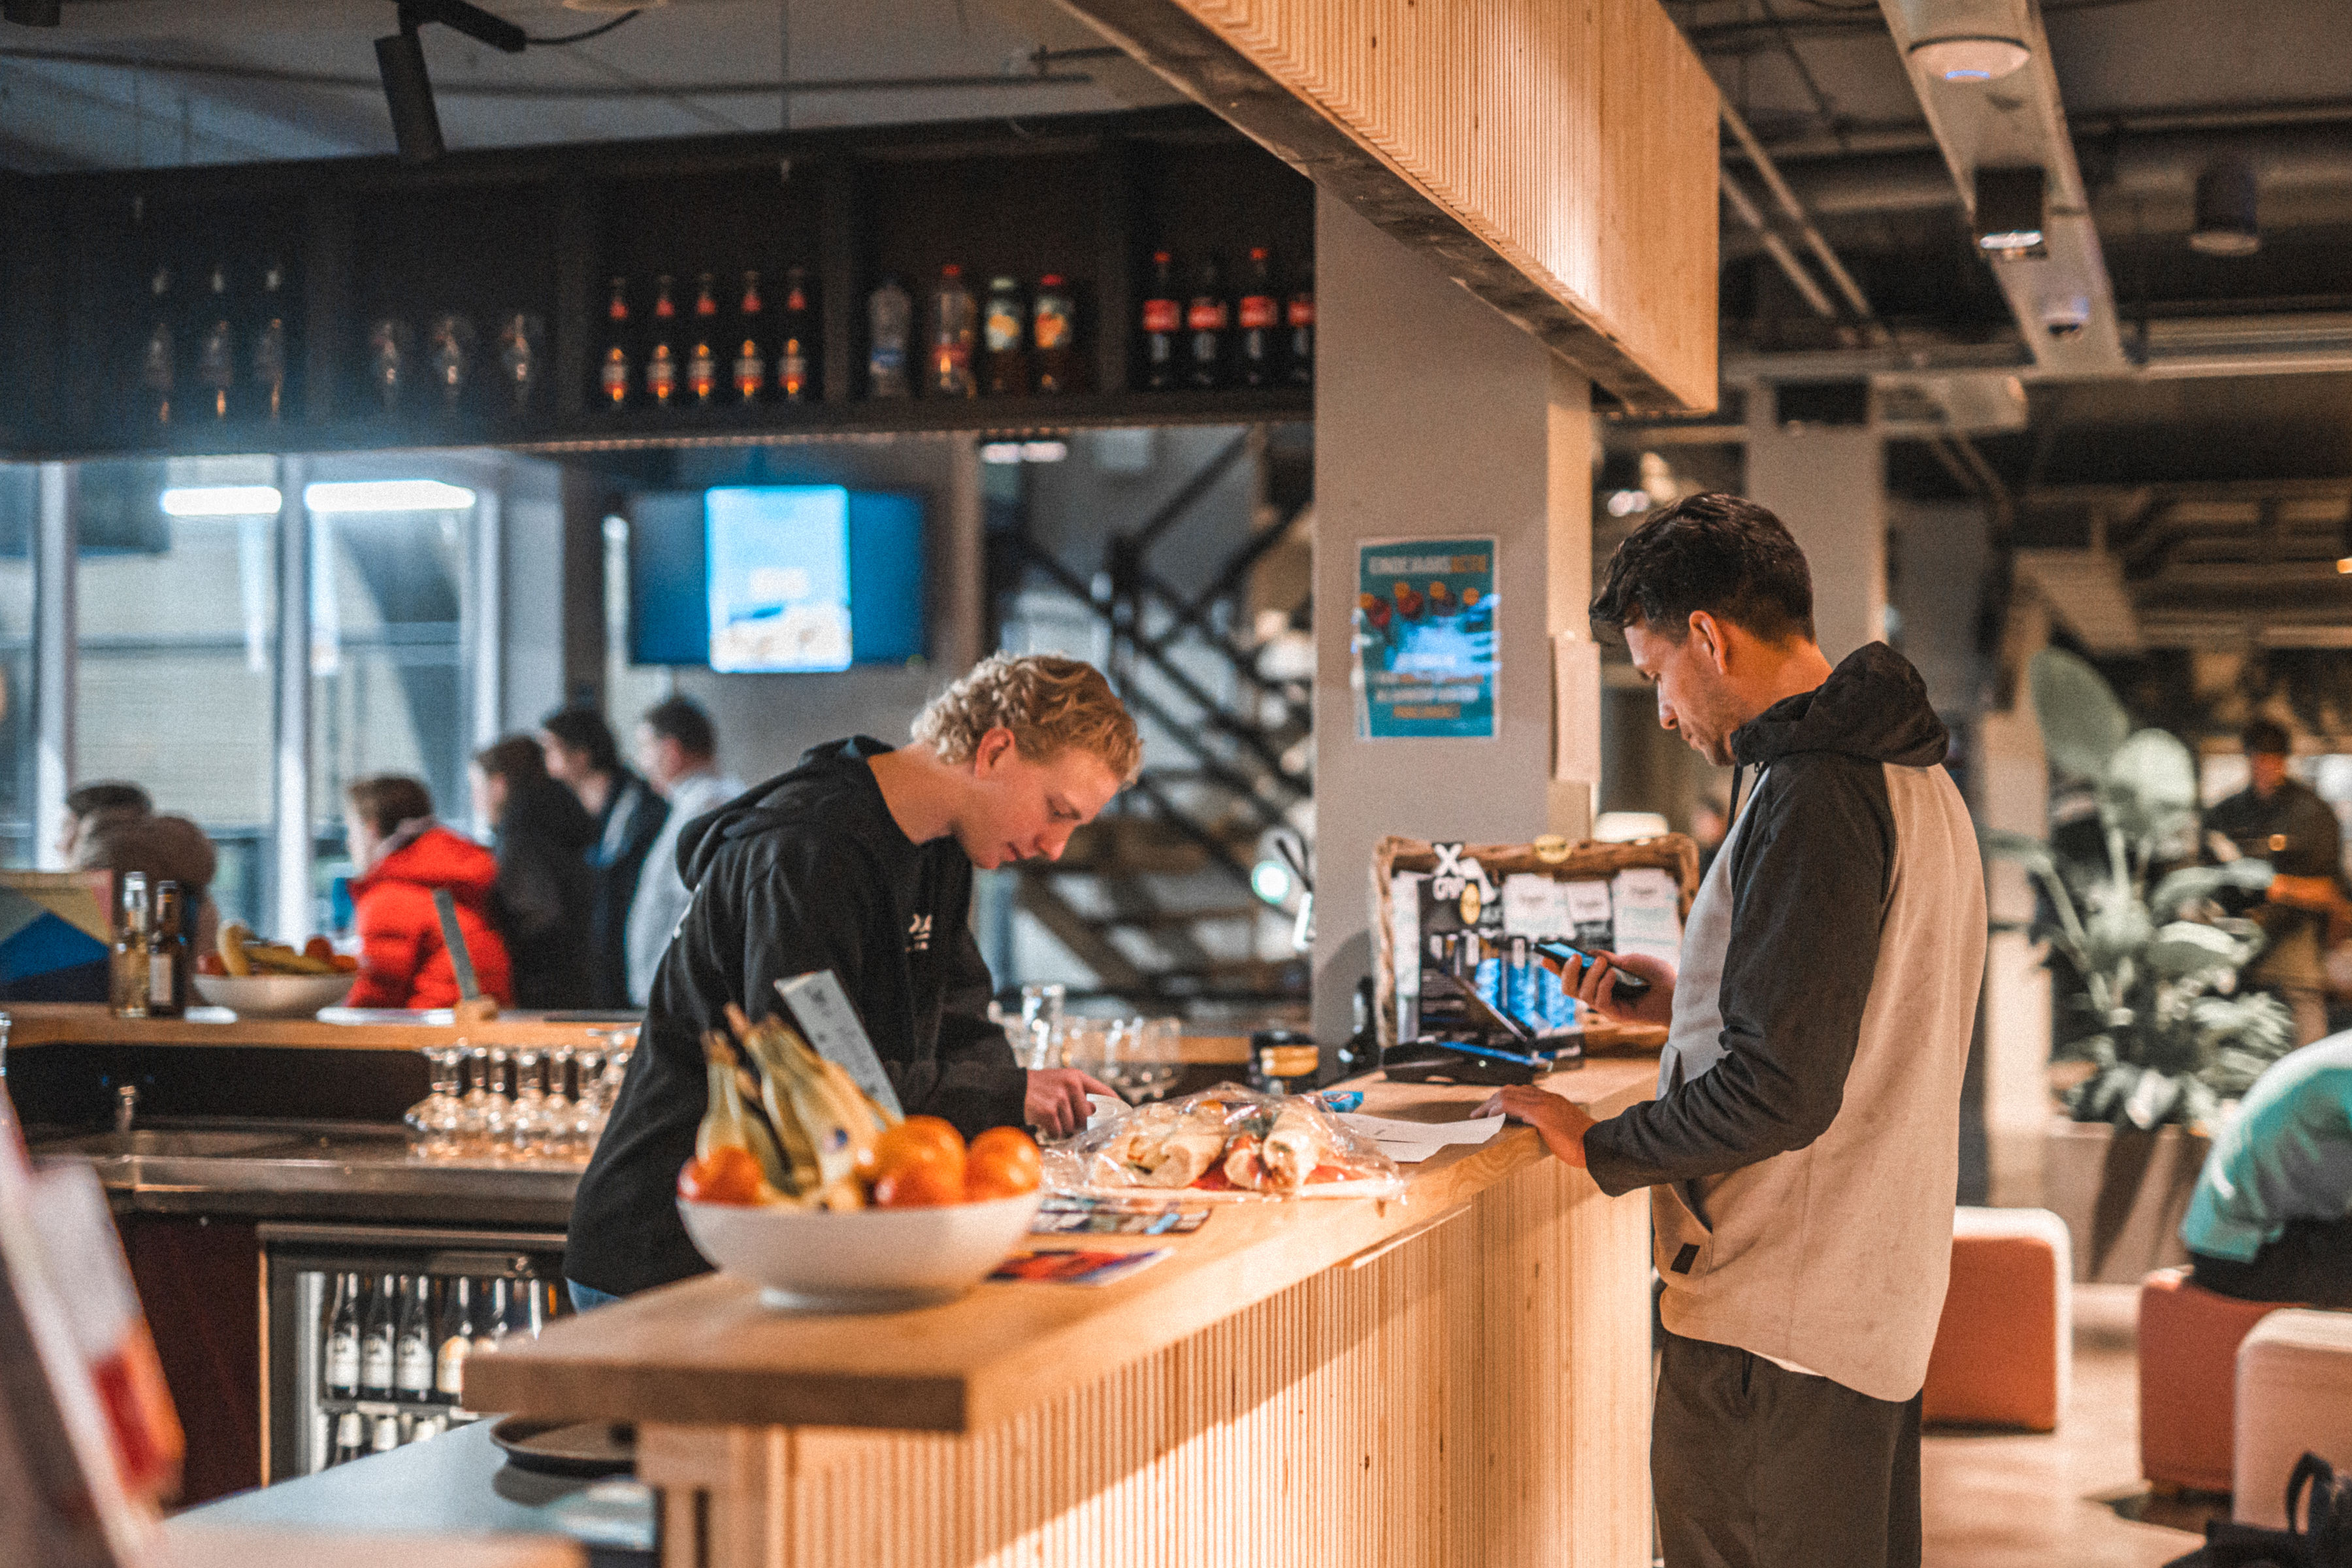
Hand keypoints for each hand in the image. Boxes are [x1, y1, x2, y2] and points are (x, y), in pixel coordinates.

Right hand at [1025, 1068, 1119, 1139]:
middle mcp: (1071, 1085)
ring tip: (1051, 1118)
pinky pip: (1058, 1132)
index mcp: (1077, 1077)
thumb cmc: (1041, 1089)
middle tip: (1067, 1121)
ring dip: (1063, 1128)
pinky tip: (1044, 1123)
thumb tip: (1101, 1117)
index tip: (1124, 1116)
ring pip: (1072, 1127)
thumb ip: (1081, 1095)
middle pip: (1088, 1117)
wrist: (1011, 1088)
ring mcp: (1059, 1097)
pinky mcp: (1048, 1111)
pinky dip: (1052, 1132)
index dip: (1116, 1107)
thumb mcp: (1062, 1082)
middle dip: (1079, 1124)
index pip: (1105, 1093)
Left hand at [1476, 1084, 1594, 1166]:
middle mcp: (1546, 1097)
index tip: (1492, 1110)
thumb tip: (1540, 1131)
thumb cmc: (1584, 1143)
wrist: (1599, 1145)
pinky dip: (1497, 1110)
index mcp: (1552, 1100)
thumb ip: (1551, 1125)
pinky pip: (1511, 1106)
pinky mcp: (1541, 1114)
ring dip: (1490, 1105)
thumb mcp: (1564, 1129)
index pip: (1522, 1092)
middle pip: (1510, 1090)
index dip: (1503, 1099)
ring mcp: (1543, 1104)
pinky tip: (1489, 1119)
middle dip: (1492, 1100)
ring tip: (1479, 1116)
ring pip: (1507, 1095)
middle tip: (1479, 1113)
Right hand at [1536, 947, 1674, 1026]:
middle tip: (1574, 958)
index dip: (1557, 969)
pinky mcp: (1616, 1015)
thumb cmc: (1657, 976)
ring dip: (1589, 976)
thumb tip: (1591, 954)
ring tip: (1604, 964)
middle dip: (1566, 973)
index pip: (1574, 976)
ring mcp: (1606, 1006)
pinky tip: (1613, 975)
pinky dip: (1603, 985)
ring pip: (1581, 995)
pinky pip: (1600, 1001)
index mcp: (1601, 980)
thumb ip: (1611, 959)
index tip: (1545, 957)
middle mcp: (1600, 994)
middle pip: (1569, 989)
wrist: (1678, 991)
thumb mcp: (1631, 961)